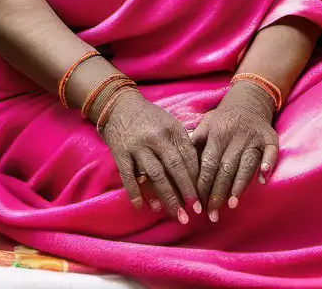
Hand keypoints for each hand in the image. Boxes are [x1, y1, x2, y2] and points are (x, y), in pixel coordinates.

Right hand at [97, 90, 202, 222]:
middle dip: (186, 191)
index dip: (197, 178)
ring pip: (155, 175)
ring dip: (166, 197)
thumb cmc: (149, 118)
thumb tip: (197, 172)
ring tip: (176, 214)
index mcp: (172, 129)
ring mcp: (137, 146)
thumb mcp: (170, 123)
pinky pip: (128, 177)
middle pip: (174, 168)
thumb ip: (182, 143)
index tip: (203, 196)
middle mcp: (156, 138)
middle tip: (195, 211)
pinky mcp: (120, 153)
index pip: (188, 157)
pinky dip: (135, 193)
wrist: (118, 105)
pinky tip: (141, 207)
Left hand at [189, 81, 278, 220]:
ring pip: (247, 164)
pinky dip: (268, 164)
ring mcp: (254, 137)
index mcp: (217, 133)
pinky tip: (263, 180)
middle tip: (212, 214)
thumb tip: (177, 162)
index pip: (208, 164)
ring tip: (232, 204)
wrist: (249, 99)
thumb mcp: (205, 124)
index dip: (203, 185)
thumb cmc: (223, 118)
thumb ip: (194, 143)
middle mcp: (236, 136)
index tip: (198, 204)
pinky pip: (271, 152)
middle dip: (218, 193)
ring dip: (240, 185)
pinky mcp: (270, 138)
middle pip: (226, 168)